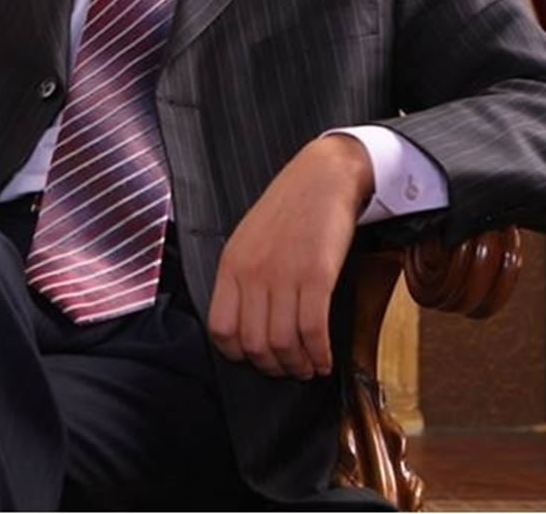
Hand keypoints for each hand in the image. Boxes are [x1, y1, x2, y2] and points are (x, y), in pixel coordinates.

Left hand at [207, 134, 372, 379]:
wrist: (322, 177)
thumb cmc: (288, 208)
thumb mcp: (248, 239)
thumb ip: (242, 277)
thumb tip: (247, 323)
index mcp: (231, 264)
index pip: (221, 329)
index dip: (238, 354)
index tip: (255, 358)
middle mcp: (253, 272)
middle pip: (254, 344)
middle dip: (273, 367)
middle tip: (288, 369)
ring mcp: (284, 274)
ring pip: (284, 343)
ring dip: (298, 365)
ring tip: (308, 366)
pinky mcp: (317, 275)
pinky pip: (313, 330)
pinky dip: (320, 354)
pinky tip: (325, 359)